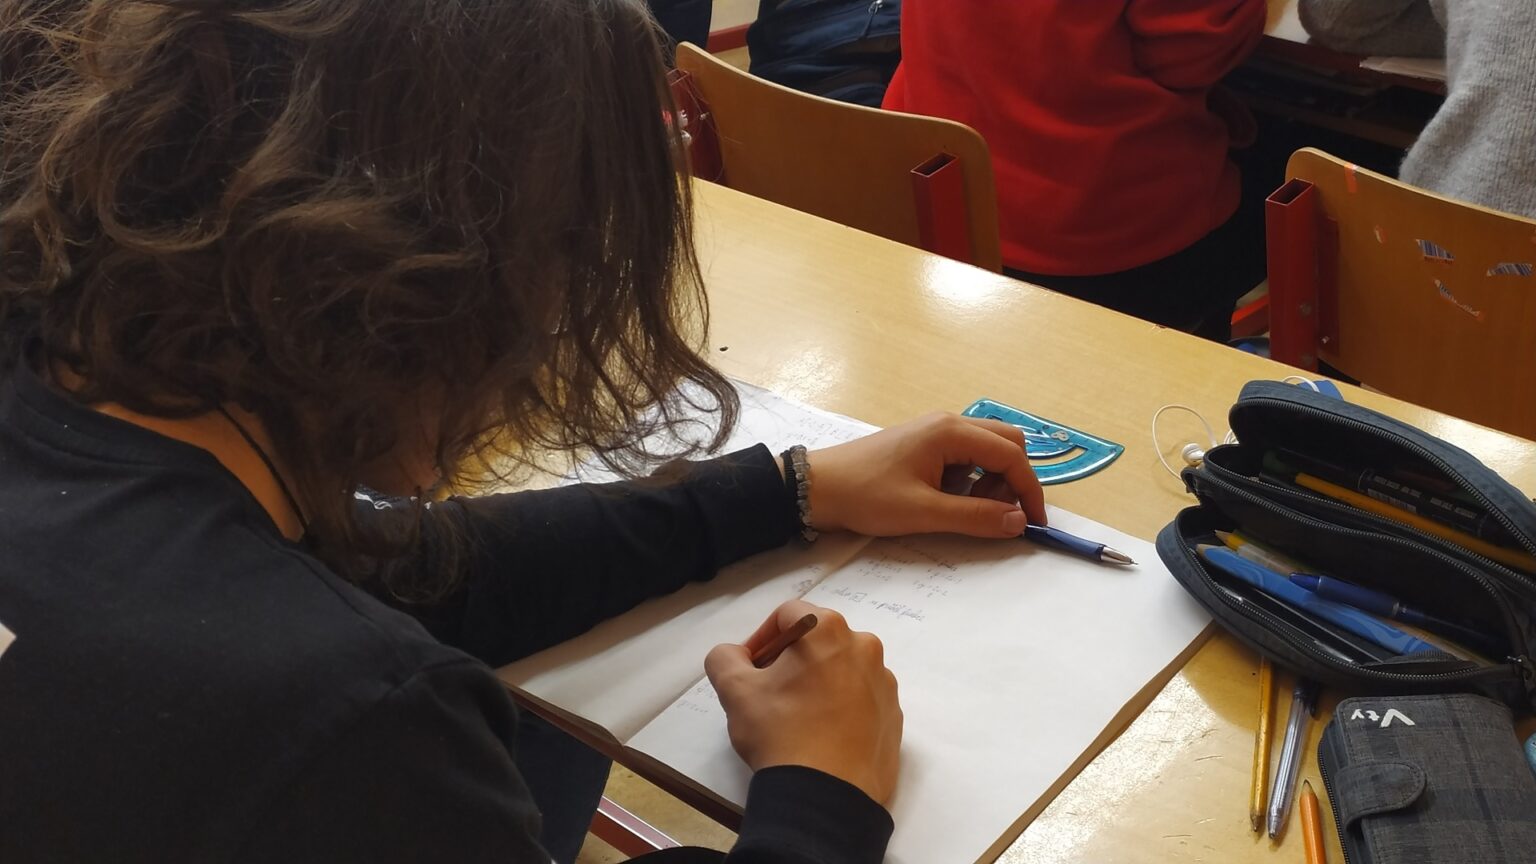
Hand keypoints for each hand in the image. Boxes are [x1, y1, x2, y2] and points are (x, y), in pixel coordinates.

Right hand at [705, 600, 901, 803]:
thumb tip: (734, 655)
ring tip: (796, 717)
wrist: (827, 797)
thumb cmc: (780, 733)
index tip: (750, 669)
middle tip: (769, 692)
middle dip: (791, 660)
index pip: (789, 615)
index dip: (762, 638)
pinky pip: (862, 699)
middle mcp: (865, 648)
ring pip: (842, 669)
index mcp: (829, 630)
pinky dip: (841, 707)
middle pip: (819, 640)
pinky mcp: (894, 716)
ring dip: (817, 682)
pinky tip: (822, 735)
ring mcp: (885, 684)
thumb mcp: (735, 691)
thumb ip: (725, 657)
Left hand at [805, 414, 1046, 537]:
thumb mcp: (924, 512)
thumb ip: (976, 516)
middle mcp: (949, 423)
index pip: (1012, 455)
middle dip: (1012, 480)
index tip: (1034, 523)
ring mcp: (936, 431)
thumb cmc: (867, 496)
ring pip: (987, 449)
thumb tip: (1020, 522)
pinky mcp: (925, 444)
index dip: (1029, 490)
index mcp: (952, 432)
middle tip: (998, 515)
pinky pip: (965, 456)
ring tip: (968, 510)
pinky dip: (970, 478)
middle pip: (1006, 443)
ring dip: (992, 480)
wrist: (817, 487)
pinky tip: (948, 500)